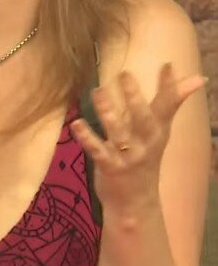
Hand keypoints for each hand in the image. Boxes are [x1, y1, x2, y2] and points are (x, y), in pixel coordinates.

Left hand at [70, 63, 207, 213]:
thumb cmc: (146, 156)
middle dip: (135, 97)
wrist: (136, 201)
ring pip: (118, 131)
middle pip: (143, 118)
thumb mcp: (159, 131)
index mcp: (158, 131)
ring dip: (107, 111)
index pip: (167, 106)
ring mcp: (127, 155)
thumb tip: (188, 74)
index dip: (170, 87)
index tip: (167, 64)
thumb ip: (168, 101)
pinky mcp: (109, 166)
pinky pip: (97, 149)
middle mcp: (146, 142)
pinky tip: (77, 123)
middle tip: (124, 74)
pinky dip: (86, 136)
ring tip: (98, 91)